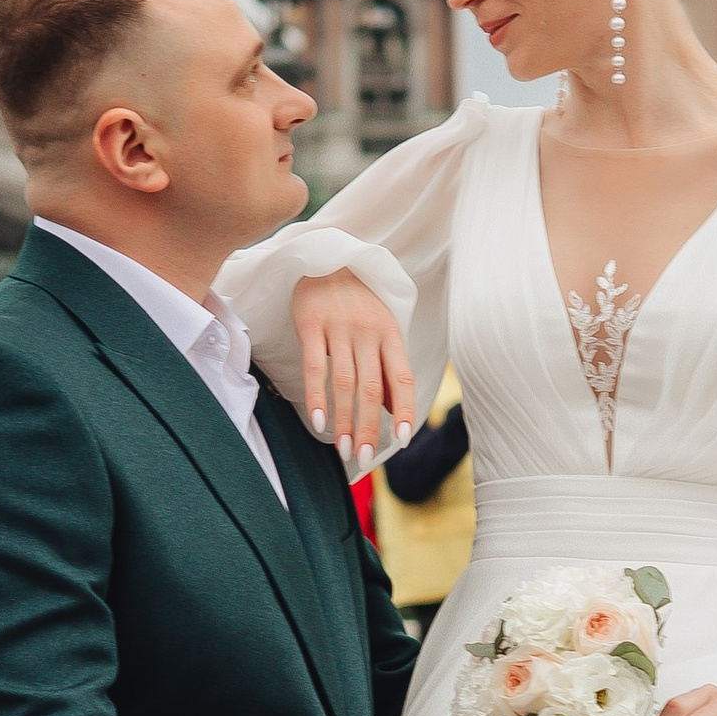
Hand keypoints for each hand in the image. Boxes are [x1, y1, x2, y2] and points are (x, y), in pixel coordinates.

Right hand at [293, 268, 415, 468]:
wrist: (328, 258)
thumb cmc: (359, 301)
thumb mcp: (381, 328)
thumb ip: (386, 368)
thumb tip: (393, 412)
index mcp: (390, 333)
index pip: (401, 377)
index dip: (404, 410)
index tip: (402, 440)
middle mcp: (368, 332)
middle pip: (371, 388)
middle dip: (369, 426)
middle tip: (364, 458)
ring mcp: (339, 328)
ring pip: (344, 383)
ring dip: (345, 420)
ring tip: (344, 448)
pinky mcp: (311, 324)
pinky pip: (315, 367)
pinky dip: (317, 398)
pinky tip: (319, 422)